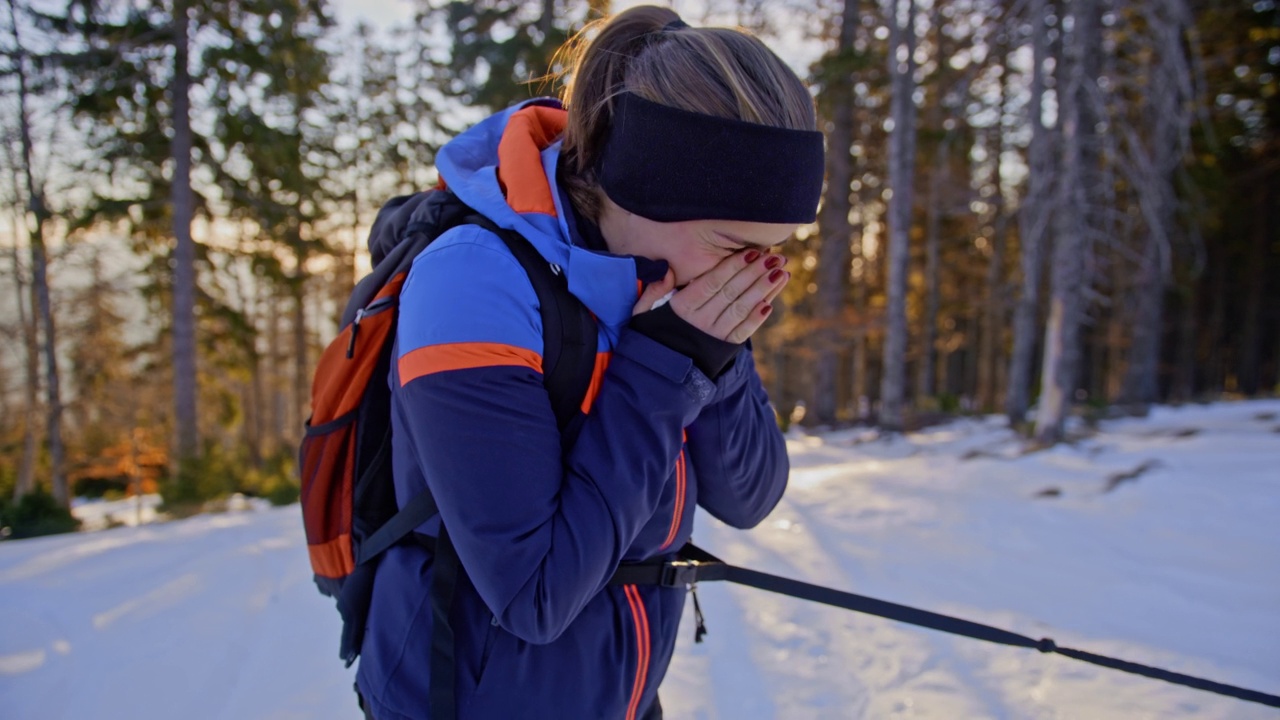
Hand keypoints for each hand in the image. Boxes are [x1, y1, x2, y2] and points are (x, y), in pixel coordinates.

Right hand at [633, 250, 788, 343]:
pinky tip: (770, 303)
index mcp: (681, 306)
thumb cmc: (652, 333)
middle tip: (776, 258)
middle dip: (755, 273)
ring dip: (763, 291)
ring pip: (741, 309)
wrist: (657, 371)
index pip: (712, 282)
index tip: (752, 251)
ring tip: (781, 273)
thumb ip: (653, 289)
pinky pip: (742, 332)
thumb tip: (666, 270)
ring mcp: (713, 336)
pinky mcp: (723, 349)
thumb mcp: (643, 310)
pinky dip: (756, 319)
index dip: (733, 266)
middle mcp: (699, 320)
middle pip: (732, 292)